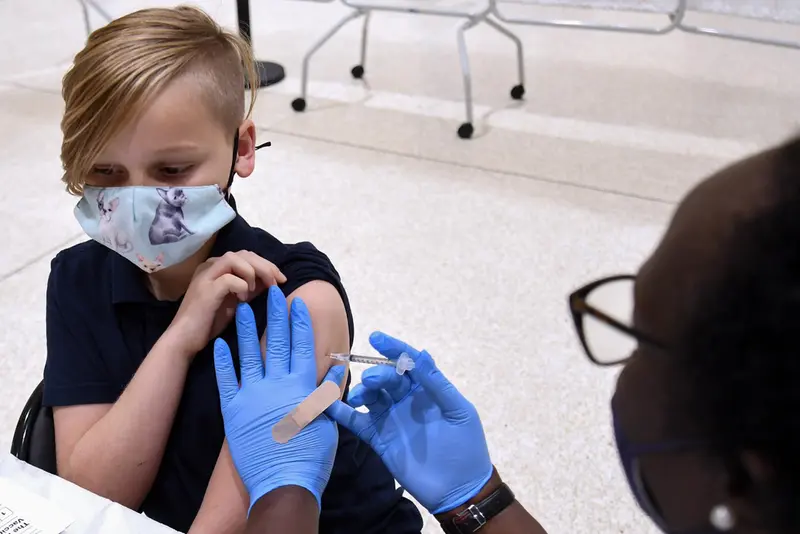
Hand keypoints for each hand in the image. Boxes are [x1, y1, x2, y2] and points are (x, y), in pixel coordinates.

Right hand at [170, 251, 285, 355]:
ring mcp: (205, 276)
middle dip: (265, 266)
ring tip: (259, 289)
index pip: (246, 255)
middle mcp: (209, 266)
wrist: (185, 339)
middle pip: (243, 254)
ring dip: (254, 272)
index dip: (266, 264)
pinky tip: (243, 301)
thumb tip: (272, 280)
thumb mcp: (236, 301)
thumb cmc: (209, 322)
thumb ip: (251, 288)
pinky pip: (230, 278)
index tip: (281, 279)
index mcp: (216, 267)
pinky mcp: (205, 289)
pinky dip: (242, 287)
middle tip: (278, 281)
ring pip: (235, 259)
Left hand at [213, 286, 338, 510]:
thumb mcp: (327, 422)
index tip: (297, 303)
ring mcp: (254, 395)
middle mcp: (279, 384)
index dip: (300, 323)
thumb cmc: (312, 456)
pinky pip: (227, 381)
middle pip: (278, 343)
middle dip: (276, 315)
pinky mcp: (234, 410)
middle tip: (272, 292)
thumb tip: (332, 370)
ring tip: (244, 308)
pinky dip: (223, 362)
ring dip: (248, 330)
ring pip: (250, 355)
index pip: (302, 346)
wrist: (283, 482)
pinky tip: (220, 343)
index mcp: (303, 386)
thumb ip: (326, 394)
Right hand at [325, 332, 492, 513]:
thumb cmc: (466, 447)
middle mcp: (406, 400)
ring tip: (360, 396)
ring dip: (362, 390)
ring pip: (371, 396)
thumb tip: (422, 354)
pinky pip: (358, 421)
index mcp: (427, 390)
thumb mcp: (457, 411)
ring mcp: (391, 419)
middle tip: (372, 380)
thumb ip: (437, 384)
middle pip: (386, 378)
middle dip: (377, 374)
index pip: (408, 362)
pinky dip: (342, 413)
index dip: (393, 348)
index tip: (376, 338)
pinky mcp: (379, 439)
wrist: (459, 490)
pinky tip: (329, 404)